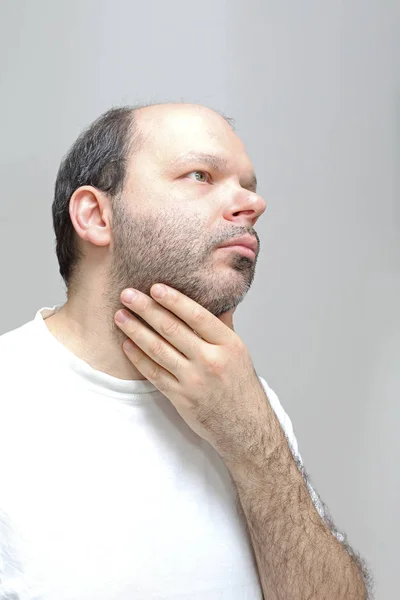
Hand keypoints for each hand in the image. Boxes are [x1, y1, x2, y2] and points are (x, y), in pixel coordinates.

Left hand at [115, 284, 268, 460]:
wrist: (245, 428)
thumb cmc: (241, 386)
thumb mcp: (239, 353)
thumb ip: (223, 325)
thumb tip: (217, 297)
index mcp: (228, 344)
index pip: (197, 315)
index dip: (174, 300)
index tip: (155, 287)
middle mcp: (211, 360)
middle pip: (172, 329)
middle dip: (146, 309)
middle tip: (127, 295)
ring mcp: (194, 380)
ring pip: (158, 349)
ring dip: (135, 331)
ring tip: (120, 316)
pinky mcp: (181, 398)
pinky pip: (154, 373)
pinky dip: (138, 358)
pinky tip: (127, 344)